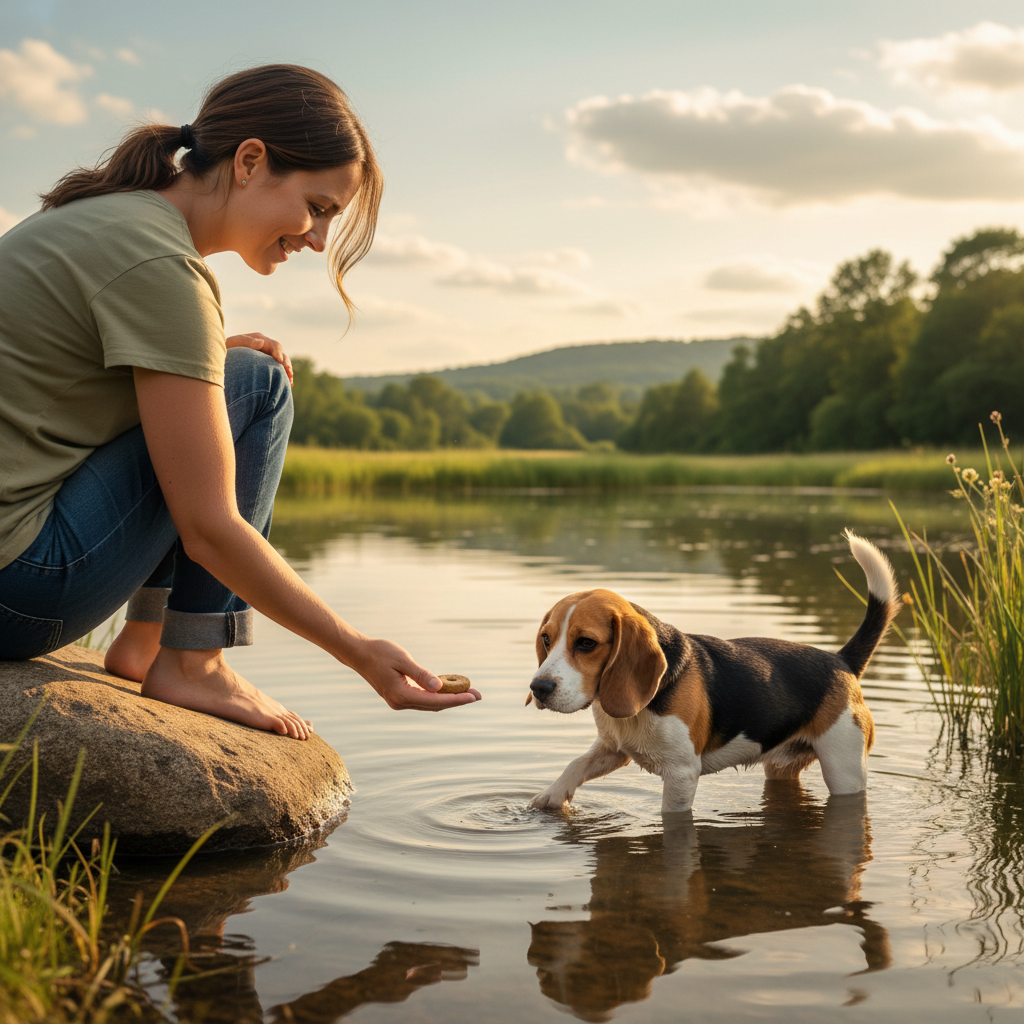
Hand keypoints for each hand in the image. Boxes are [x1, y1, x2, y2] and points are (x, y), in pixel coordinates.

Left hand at [226, 332, 292, 384]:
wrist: (222, 360)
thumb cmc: (225, 351)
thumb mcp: (231, 344)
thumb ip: (245, 341)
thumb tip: (261, 342)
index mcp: (259, 339)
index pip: (274, 345)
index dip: (278, 353)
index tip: (279, 361)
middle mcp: (266, 347)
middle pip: (281, 354)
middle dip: (286, 363)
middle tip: (288, 373)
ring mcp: (268, 356)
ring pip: (283, 362)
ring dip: (287, 370)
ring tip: (289, 380)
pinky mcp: (268, 365)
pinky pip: (279, 370)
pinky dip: (285, 376)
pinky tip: (288, 384)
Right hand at [350, 637, 481, 711]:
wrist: (359, 654)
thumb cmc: (380, 653)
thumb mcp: (403, 660)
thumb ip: (421, 674)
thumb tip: (439, 687)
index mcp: (401, 695)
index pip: (435, 700)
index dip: (456, 699)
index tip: (474, 696)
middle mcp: (400, 703)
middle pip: (435, 705)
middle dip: (457, 700)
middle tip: (478, 695)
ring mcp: (399, 702)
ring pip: (430, 704)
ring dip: (449, 699)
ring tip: (469, 693)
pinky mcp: (399, 697)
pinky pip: (423, 700)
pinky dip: (437, 696)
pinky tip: (449, 690)